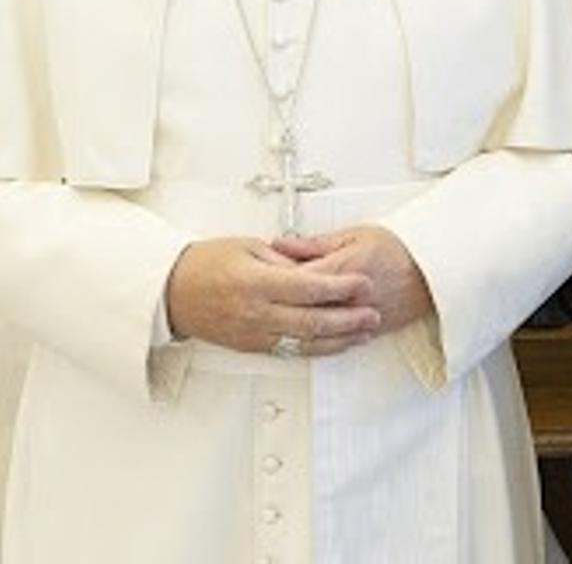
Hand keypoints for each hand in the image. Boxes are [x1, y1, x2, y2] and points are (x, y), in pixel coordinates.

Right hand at [166, 236, 379, 355]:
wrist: (172, 292)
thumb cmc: (207, 263)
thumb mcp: (248, 246)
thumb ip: (285, 259)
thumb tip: (316, 268)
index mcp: (257, 283)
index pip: (309, 288)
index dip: (341, 288)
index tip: (364, 282)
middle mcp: (257, 313)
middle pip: (312, 321)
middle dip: (348, 319)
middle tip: (373, 313)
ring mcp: (254, 334)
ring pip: (304, 343)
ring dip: (339, 340)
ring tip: (364, 333)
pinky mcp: (252, 346)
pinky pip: (290, 351)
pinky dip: (317, 349)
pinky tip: (335, 344)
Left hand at [272, 225, 433, 333]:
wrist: (433, 269)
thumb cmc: (398, 248)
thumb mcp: (354, 234)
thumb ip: (313, 244)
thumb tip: (282, 244)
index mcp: (340, 270)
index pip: (294, 281)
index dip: (275, 280)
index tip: (264, 276)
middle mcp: (347, 299)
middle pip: (301, 308)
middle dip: (281, 306)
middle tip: (268, 299)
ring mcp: (357, 318)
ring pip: (316, 330)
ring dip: (296, 326)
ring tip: (283, 319)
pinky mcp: (368, 331)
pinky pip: (335, 342)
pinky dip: (319, 339)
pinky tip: (308, 334)